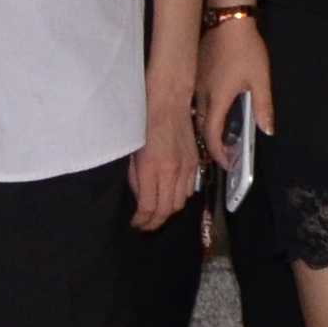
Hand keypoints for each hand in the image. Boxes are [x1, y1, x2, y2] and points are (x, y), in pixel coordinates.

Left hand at [130, 87, 203, 231]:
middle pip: (167, 210)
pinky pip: (190, 189)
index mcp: (152, 168)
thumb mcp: (132, 152)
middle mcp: (172, 171)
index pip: (149, 207)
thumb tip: (139, 198)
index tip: (135, 224)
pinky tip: (171, 196)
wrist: (167, 101)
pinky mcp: (195, 162)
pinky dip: (180, 197)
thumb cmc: (142, 122)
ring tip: (157, 213)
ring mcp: (186, 167)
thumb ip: (135, 178)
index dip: (142, 221)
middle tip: (145, 225)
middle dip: (155, 222)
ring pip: (180, 202)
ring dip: (168, 211)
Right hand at [197, 12, 273, 168]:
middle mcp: (201, 94)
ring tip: (222, 136)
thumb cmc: (246, 49)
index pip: (211, 135)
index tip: (228, 162)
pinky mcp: (196, 74)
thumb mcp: (260, 79)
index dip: (218, 152)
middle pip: (201, 128)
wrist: (228, 20)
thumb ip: (263, 107)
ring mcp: (196, 84)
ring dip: (207, 128)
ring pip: (197, 114)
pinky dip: (204, 113)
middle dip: (212, 144)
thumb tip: (267, 131)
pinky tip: (216, 111)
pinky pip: (196, 101)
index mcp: (217, 98)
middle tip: (227, 153)